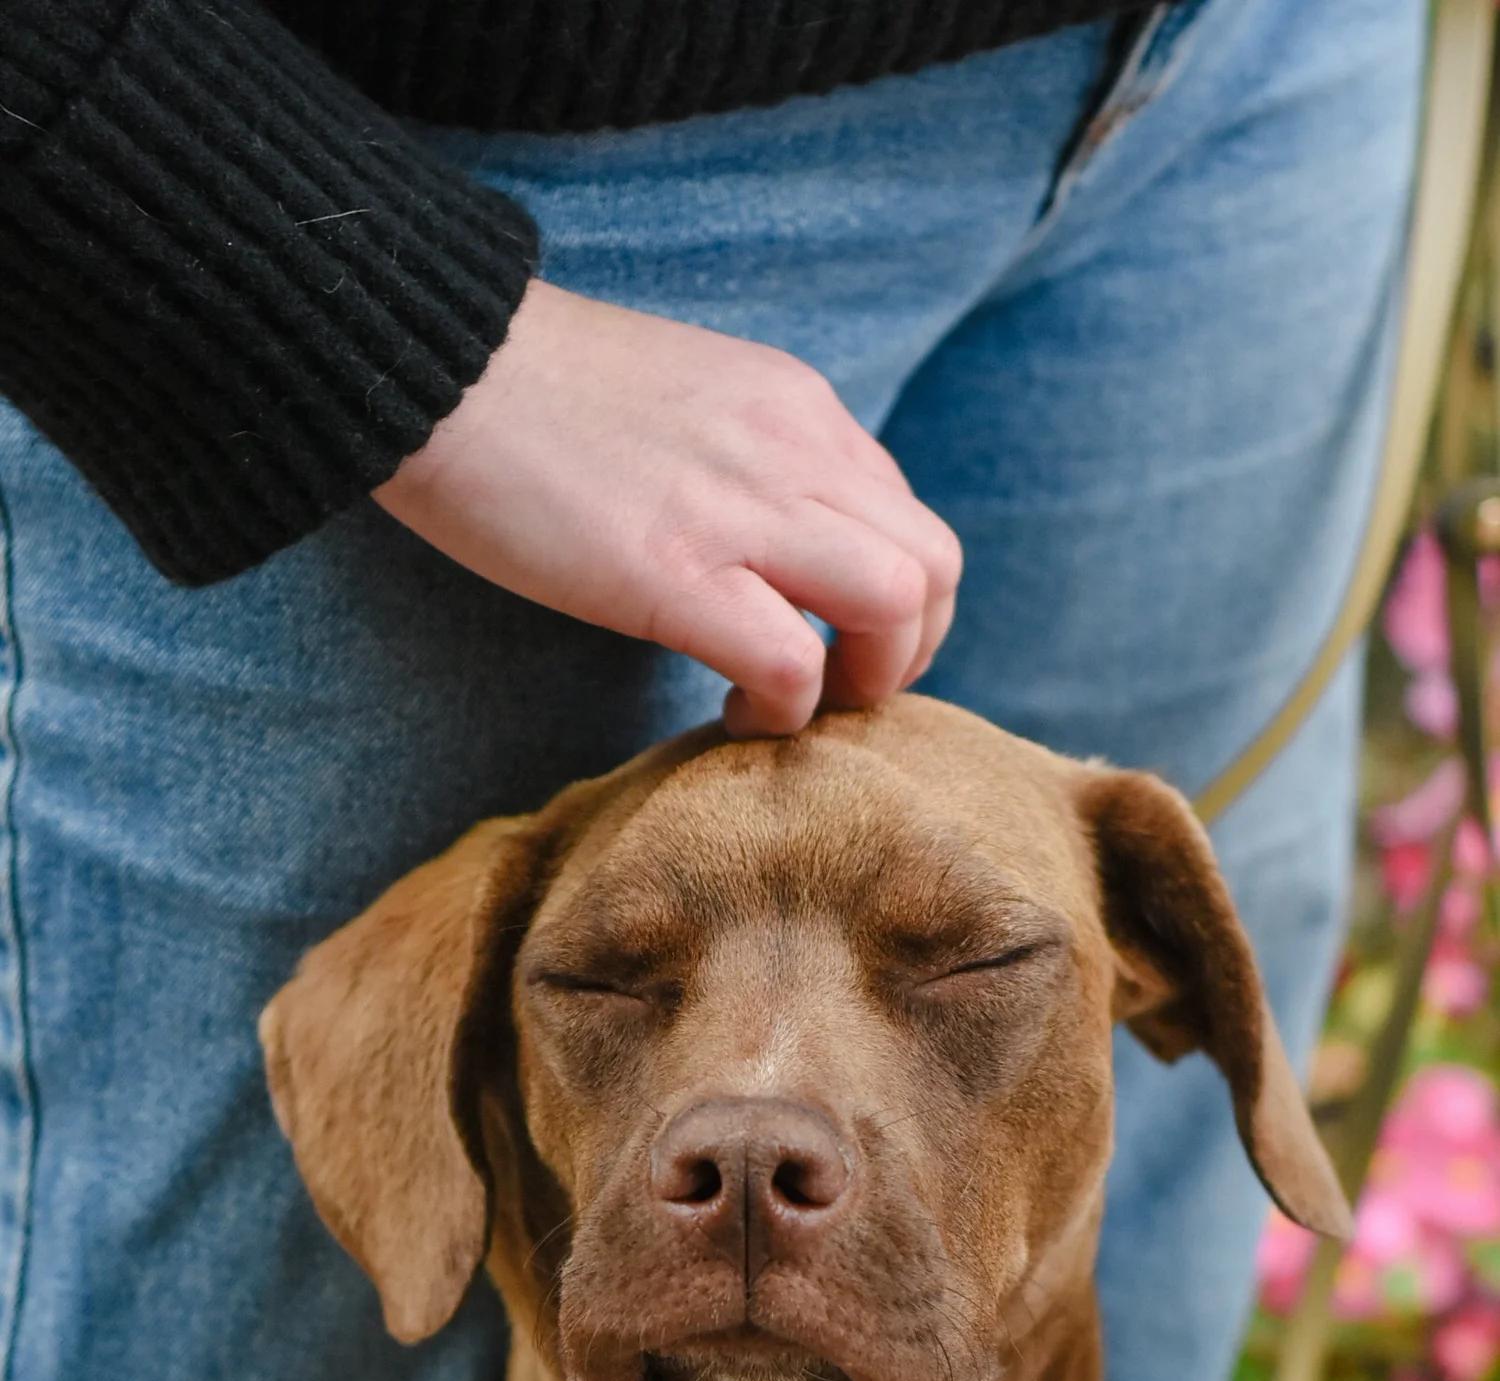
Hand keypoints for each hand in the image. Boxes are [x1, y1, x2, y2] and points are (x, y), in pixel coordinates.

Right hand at [374, 280, 961, 735]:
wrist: (434, 358)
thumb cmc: (529, 390)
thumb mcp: (681, 399)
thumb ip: (744, 458)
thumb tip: (763, 540)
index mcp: (795, 407)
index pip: (903, 512)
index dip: (892, 598)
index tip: (837, 641)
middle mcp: (793, 449)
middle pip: (935, 563)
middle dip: (911, 651)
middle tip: (844, 693)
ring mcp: (741, 508)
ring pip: (897, 604)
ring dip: (870, 682)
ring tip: (803, 708)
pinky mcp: (675, 572)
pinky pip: (794, 661)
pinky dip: (786, 708)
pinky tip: (735, 712)